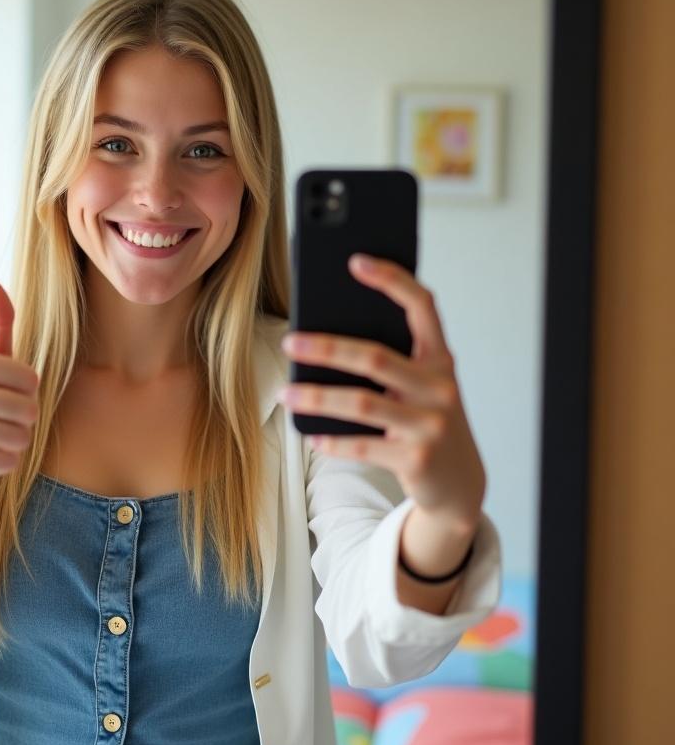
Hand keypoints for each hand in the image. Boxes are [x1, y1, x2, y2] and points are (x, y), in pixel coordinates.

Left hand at [278, 254, 485, 529]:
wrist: (460, 483)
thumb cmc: (426, 421)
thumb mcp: (419, 387)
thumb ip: (391, 362)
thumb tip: (323, 338)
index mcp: (440, 359)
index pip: (422, 306)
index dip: (391, 280)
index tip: (355, 261)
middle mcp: (440, 387)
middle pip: (375, 357)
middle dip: (327, 348)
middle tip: (289, 342)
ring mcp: (431, 425)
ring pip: (362, 404)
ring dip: (317, 398)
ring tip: (285, 393)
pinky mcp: (417, 459)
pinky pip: (362, 447)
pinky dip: (331, 441)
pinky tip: (310, 434)